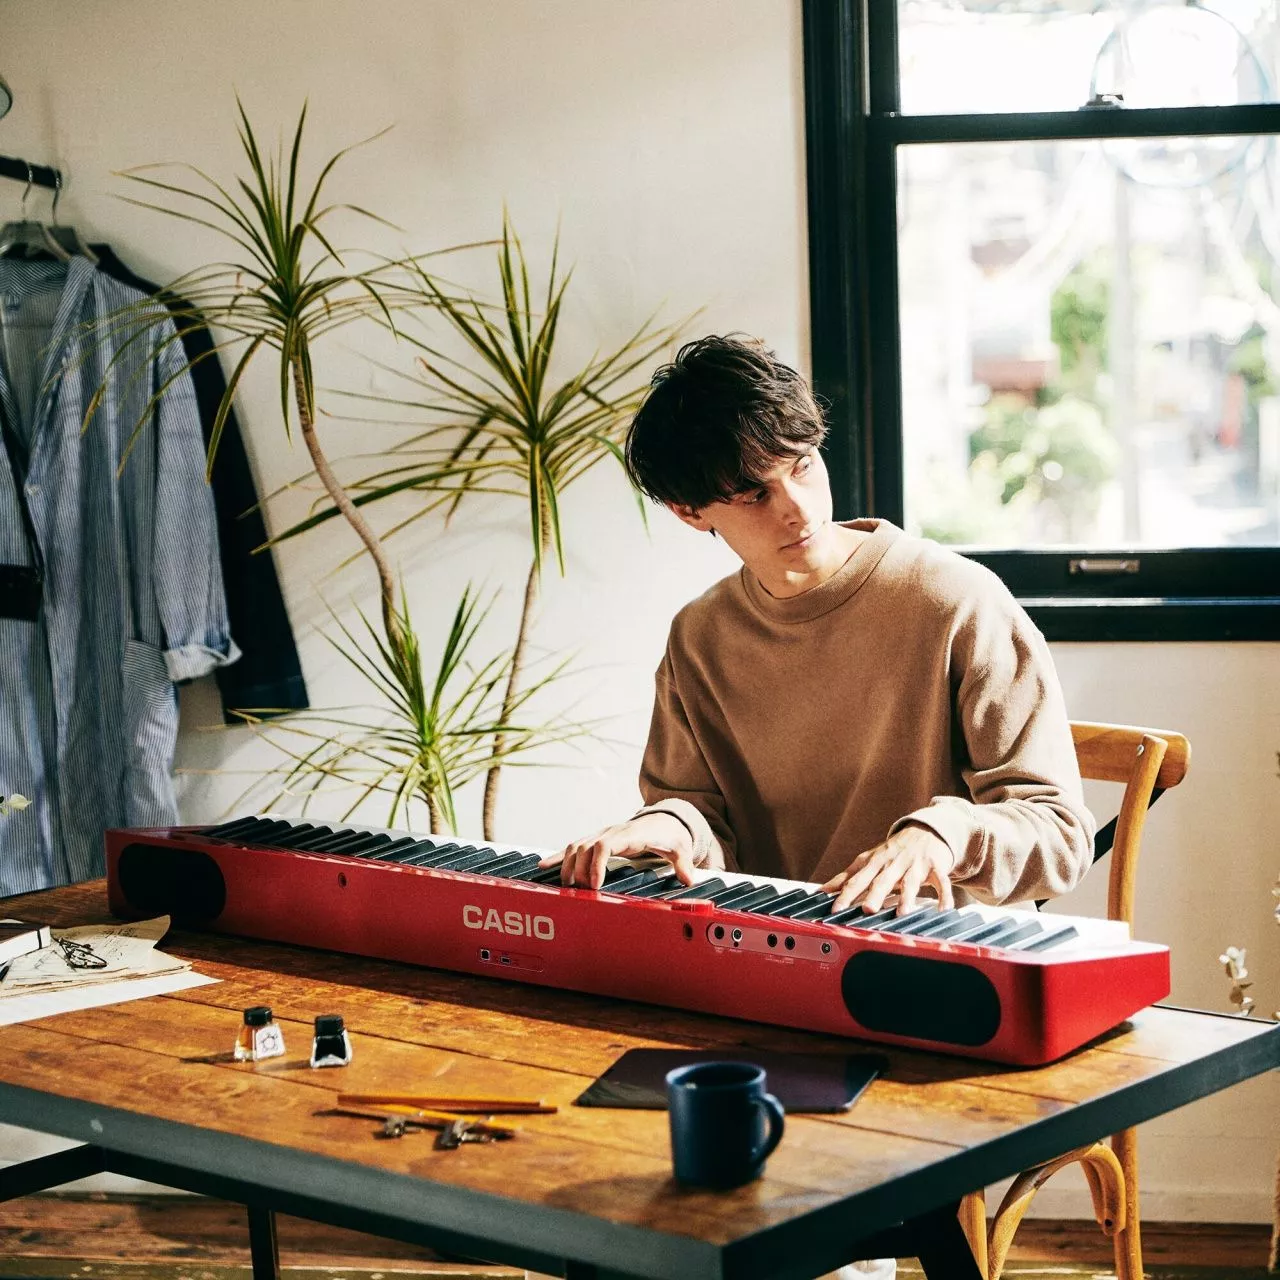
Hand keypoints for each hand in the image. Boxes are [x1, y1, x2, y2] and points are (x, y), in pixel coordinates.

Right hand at [544, 812, 698, 888]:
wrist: (664, 820)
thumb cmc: (669, 836)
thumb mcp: (680, 848)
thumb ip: (683, 863)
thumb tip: (688, 878)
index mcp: (629, 834)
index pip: (604, 845)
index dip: (596, 864)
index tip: (594, 886)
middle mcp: (611, 832)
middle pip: (585, 848)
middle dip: (580, 872)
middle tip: (584, 894)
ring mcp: (601, 835)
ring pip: (576, 846)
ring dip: (568, 867)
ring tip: (568, 888)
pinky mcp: (595, 840)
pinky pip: (573, 847)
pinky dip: (558, 857)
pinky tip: (544, 865)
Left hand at [820, 824, 956, 914]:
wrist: (925, 830)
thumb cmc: (893, 851)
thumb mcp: (869, 860)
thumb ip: (848, 877)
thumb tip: (823, 891)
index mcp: (874, 862)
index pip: (857, 879)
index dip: (845, 893)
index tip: (835, 908)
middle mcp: (893, 863)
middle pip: (882, 880)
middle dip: (874, 894)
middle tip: (867, 909)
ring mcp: (915, 864)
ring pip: (910, 882)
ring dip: (907, 897)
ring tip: (903, 912)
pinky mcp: (936, 867)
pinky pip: (941, 882)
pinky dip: (944, 895)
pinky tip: (944, 909)